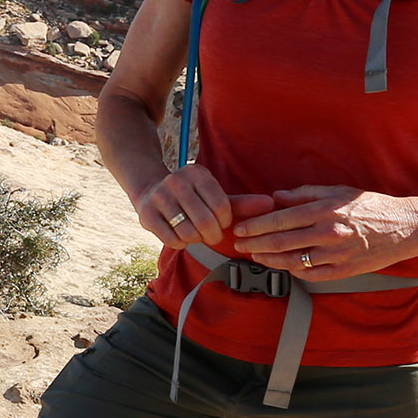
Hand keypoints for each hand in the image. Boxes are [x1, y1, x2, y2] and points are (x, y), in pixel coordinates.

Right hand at [135, 164, 272, 251]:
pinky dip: (180, 243)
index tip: (220, 222)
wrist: (150, 189)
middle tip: (211, 234)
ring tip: (194, 233)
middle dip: (212, 235)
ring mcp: (159, 197)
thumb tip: (271, 204)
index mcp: (198, 173)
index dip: (225, 222)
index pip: (222, 207)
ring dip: (196, 239)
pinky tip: (180, 235)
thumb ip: (241, 203)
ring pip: (188, 233)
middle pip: (205, 222)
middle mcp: (176, 181)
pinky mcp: (146, 214)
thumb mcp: (214, 195)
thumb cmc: (191, 196)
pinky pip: (172, 240)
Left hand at [232, 186, 417, 279]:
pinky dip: (291, 270)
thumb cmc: (370, 206)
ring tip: (254, 255)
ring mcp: (335, 255)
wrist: (405, 227)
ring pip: (291, 261)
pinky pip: (310, 275)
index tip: (240, 228)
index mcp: (324, 211)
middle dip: (254, 243)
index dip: (255, 226)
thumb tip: (276, 197)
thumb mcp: (338, 191)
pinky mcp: (343, 271)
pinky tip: (281, 265)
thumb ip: (305, 193)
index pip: (280, 220)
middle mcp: (328, 234)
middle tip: (238, 243)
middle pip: (280, 242)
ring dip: (268, 259)